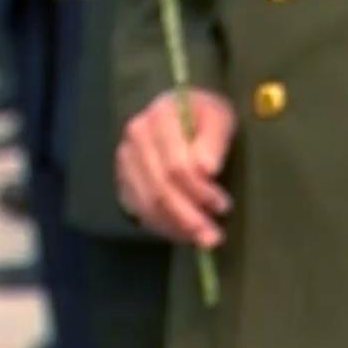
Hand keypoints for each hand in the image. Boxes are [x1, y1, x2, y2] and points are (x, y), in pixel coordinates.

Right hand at [117, 87, 236, 246]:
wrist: (181, 109)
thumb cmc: (204, 113)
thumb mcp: (219, 116)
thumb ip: (214, 139)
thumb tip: (207, 170)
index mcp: (160, 117)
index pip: (177, 165)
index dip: (199, 190)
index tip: (223, 206)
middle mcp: (135, 139)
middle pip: (160, 188)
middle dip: (188, 217)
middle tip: (213, 236)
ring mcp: (125, 160)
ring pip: (147, 203)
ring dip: (175, 226)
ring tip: (202, 239)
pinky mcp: (124, 178)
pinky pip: (139, 209)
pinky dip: (162, 225)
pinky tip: (182, 233)